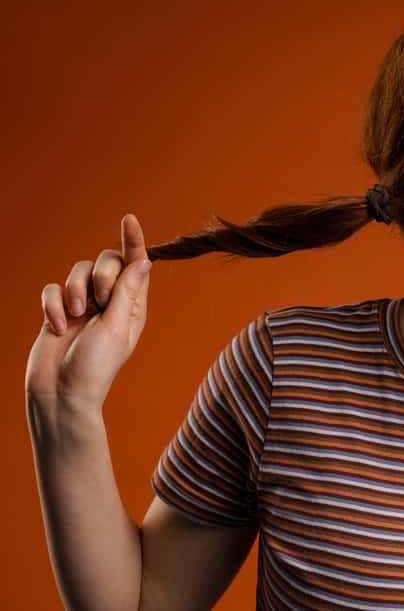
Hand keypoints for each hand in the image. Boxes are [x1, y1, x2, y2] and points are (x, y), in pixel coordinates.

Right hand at [25, 214, 152, 414]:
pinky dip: (52, 304)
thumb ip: (127, 292)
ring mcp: (82, 305)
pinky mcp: (57, 310)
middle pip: (106, 261)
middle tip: (99, 302)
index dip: (133, 240)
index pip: (136, 264)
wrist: (60, 392)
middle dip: (101, 275)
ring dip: (75, 290)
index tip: (129, 218)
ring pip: (78, 271)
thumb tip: (144, 260)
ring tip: (76, 316)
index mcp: (133, 305)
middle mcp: (110, 301)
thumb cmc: (95, 366)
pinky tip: (55, 326)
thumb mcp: (117, 327)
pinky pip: (52, 288)